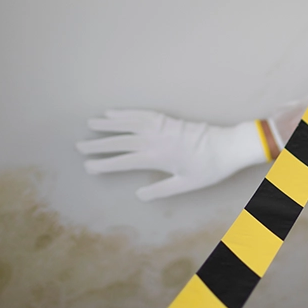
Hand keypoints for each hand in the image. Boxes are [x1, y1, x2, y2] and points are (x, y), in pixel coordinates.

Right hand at [76, 110, 273, 200]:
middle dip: (99, 143)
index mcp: (158, 157)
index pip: (124, 161)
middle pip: (121, 141)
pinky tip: (114, 112)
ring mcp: (161, 126)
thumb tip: (139, 194)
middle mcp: (156, 139)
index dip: (105, 164)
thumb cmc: (209, 169)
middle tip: (79, 145)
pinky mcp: (168, 119)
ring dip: (109, 123)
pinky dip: (127, 112)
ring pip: (129, 123)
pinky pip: (143, 113)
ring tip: (91, 123)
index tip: (88, 166)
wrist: (229, 146)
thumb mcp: (186, 185)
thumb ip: (161, 189)